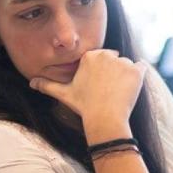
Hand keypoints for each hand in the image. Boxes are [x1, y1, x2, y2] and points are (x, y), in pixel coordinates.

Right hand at [29, 49, 146, 132]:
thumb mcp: (64, 94)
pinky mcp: (136, 70)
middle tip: (109, 91)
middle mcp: (106, 54)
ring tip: (118, 92)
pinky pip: (141, 67)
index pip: (100, 59)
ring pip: (127, 65)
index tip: (99, 87)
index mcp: (89, 56)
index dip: (101, 74)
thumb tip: (31, 82)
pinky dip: (139, 75)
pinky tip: (131, 87)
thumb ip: (48, 85)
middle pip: (114, 60)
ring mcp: (123, 62)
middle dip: (113, 72)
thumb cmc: (84, 106)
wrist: (104, 118)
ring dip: (125, 75)